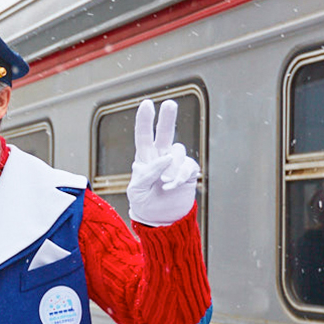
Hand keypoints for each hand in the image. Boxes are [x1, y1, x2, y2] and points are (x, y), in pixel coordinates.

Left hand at [127, 99, 200, 225]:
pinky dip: (180, 177)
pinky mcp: (188, 172)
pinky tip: (172, 187)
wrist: (160, 219)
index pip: (143, 136)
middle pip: (165, 133)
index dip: (145, 120)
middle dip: (167, 118)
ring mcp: (176, 163)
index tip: (147, 104)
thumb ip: (147, 173)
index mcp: (144, 158)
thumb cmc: (144, 203)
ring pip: (177, 152)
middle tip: (169, 104)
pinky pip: (187, 167)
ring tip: (164, 183)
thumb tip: (165, 157)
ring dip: (171, 167)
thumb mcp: (136, 190)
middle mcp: (161, 156)